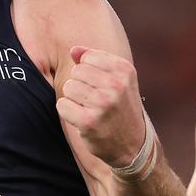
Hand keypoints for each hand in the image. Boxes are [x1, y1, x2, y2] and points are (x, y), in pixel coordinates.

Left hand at [56, 45, 146, 167]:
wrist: (133, 145)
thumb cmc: (121, 108)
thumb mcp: (117, 80)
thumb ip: (95, 61)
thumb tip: (73, 50)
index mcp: (124, 70)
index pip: (86, 57)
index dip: (87, 72)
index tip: (100, 86)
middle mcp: (116, 85)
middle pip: (76, 72)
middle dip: (80, 86)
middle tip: (95, 101)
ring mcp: (103, 103)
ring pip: (68, 87)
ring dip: (75, 100)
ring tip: (90, 110)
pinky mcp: (89, 121)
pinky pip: (62, 105)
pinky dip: (68, 112)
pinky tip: (83, 119)